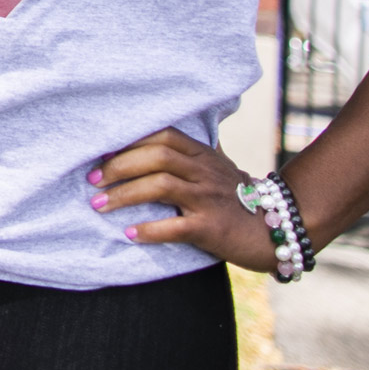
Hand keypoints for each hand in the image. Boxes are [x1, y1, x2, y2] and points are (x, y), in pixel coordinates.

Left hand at [89, 127, 280, 273]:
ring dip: (124, 195)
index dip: (129, 141)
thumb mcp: (219, 168)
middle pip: (156, 157)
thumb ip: (193, 153)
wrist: (277, 230)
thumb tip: (162, 138)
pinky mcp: (212, 228)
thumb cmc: (239, 199)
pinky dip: (149, 229)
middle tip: (91, 181)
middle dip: (118, 167)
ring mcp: (208, 198)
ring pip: (159, 187)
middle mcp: (204, 172)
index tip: (101, 153)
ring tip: (98, 206)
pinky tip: (130, 233)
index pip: (162, 136)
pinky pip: (175, 226)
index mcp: (202, 155)